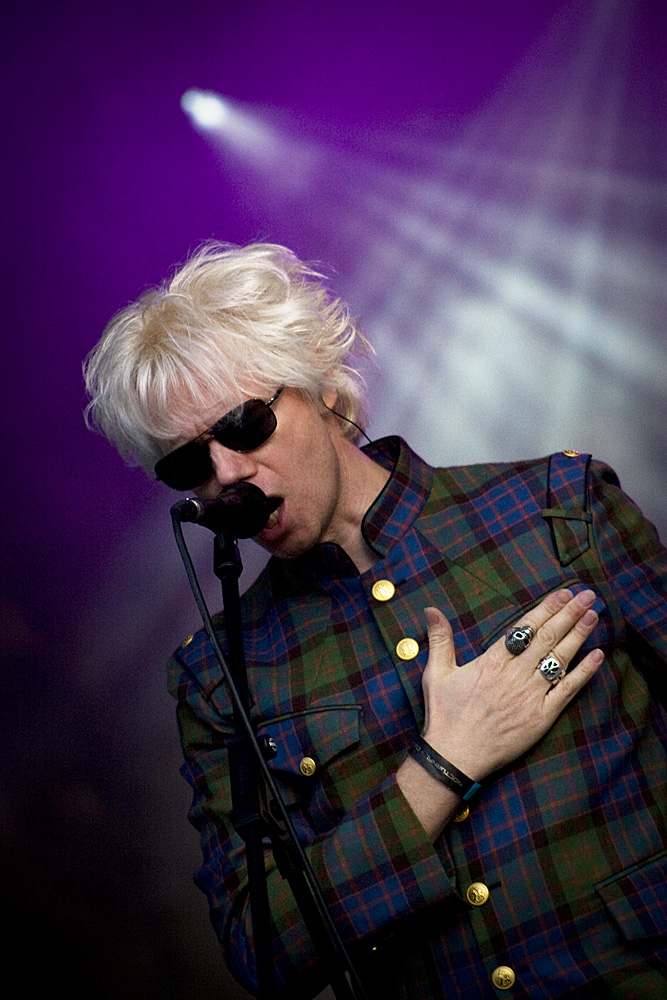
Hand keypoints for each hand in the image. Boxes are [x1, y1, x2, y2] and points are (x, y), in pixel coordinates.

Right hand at [421, 589, 603, 781]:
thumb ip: (439, 638)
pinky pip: (568, 690)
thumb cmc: (444, 716)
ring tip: (593, 615)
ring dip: (579, 635)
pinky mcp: (542, 716)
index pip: (526, 628)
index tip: (563, 593)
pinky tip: (597, 656)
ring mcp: (531, 695)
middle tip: (588, 595)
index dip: (546, 608)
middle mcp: (516, 674)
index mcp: (492, 661)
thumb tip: (430, 609)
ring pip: (560, 658)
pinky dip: (584, 672)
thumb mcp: (436, 673)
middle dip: (569, 613)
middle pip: (548, 637)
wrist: (455, 757)